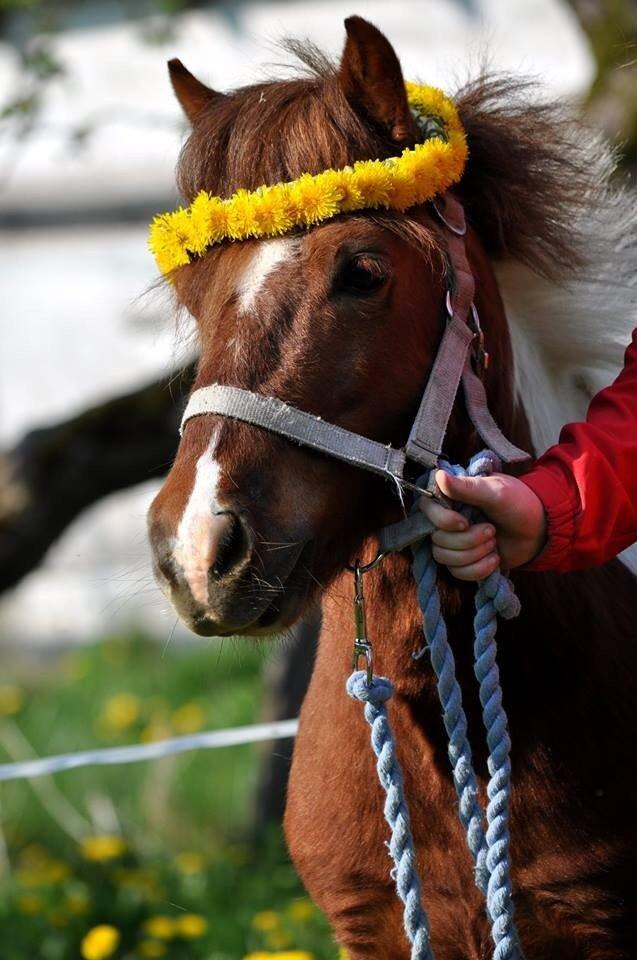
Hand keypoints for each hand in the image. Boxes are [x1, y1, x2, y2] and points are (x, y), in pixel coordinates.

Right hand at [419, 470, 546, 580]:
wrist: (540, 530)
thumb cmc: (519, 503)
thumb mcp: (495, 492)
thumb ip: (467, 487)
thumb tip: (439, 476)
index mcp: (451, 498)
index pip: (427, 511)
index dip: (442, 521)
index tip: (464, 522)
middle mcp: (447, 520)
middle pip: (437, 540)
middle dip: (468, 540)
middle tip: (492, 530)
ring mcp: (454, 543)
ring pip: (445, 558)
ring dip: (474, 554)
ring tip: (494, 543)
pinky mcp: (464, 562)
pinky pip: (458, 573)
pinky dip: (479, 569)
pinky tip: (495, 559)